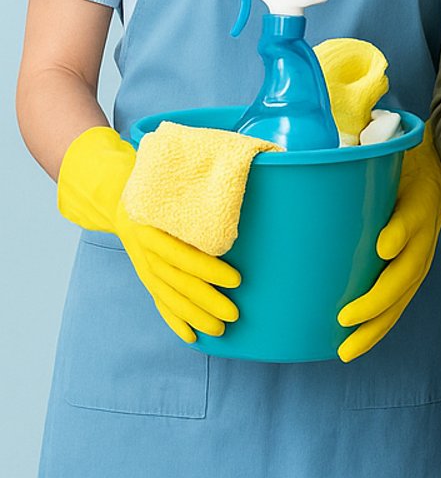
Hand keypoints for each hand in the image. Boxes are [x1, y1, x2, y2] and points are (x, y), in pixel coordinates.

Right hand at [56, 127, 240, 343]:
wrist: (119, 195)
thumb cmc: (159, 185)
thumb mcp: (173, 181)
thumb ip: (201, 185)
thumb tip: (257, 167)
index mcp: (152, 226)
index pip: (183, 254)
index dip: (208, 269)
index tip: (236, 279)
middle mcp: (145, 249)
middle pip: (177, 282)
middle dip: (206, 300)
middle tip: (234, 313)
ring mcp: (143, 265)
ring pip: (169, 296)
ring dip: (194, 315)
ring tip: (219, 330)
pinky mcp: (145, 275)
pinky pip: (159, 302)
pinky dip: (174, 320)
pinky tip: (191, 337)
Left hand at [337, 129, 440, 361]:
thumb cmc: (405, 159)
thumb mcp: (390, 146)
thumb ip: (362, 148)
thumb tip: (309, 145)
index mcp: (416, 199)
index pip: (411, 217)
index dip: (399, 232)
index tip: (383, 246)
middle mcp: (422, 231)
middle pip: (408, 270)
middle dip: (378, 298)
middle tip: (345, 318)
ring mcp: (421, 252)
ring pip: (404, 295)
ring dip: (377, 323)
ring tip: (345, 348)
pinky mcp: (413, 266)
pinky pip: (399, 301)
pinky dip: (380, 324)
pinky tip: (353, 344)